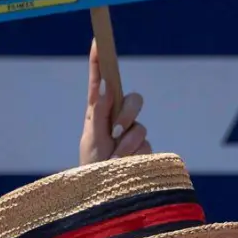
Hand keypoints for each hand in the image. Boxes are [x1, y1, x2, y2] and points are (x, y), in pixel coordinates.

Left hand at [79, 39, 149, 165]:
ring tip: (114, 158)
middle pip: (133, 100)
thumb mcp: (91, 139)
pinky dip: (134, 156)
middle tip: (116, 129)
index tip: (98, 43)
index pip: (100, 83)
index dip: (100, 63)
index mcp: (99, 113)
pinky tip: (124, 165)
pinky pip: (146, 146)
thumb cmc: (91, 165)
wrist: (103, 194)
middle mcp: (118, 120)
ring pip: (140, 127)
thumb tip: (106, 89)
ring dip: (127, 143)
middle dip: (127, 112)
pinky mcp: (144, 150)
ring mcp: (133, 134)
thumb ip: (100, 114)